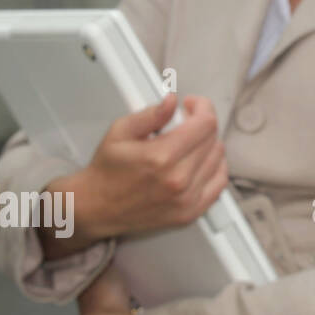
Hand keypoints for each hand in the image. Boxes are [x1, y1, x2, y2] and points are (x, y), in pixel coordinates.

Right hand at [51, 93, 228, 253]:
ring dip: (208, 145)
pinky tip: (200, 161)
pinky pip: (219, 182)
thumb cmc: (107, 171)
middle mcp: (178, 180)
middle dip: (201, 124)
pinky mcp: (190, 212)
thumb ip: (151, 114)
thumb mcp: (120, 132)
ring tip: (188, 143)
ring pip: (219, 159)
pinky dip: (215, 167)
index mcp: (161, 157)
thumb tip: (171, 101)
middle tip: (185, 123)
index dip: (202, 108)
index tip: (192, 105)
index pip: (206, 124)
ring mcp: (186, 199)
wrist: (95, 208)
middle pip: (213, 139)